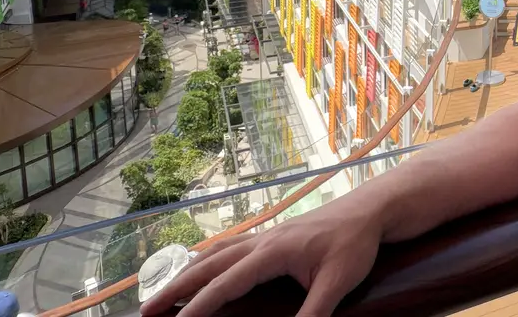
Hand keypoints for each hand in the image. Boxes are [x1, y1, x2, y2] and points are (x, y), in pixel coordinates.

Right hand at [139, 194, 381, 316]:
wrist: (371, 210)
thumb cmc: (356, 244)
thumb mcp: (337, 282)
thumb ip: (312, 315)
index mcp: (272, 251)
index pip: (225, 283)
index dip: (198, 306)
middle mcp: (262, 240)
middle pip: (209, 265)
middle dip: (175, 286)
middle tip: (145, 310)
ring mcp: (266, 235)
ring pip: (216, 253)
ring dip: (187, 271)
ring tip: (163, 292)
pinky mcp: (274, 236)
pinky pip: (231, 247)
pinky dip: (209, 259)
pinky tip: (203, 268)